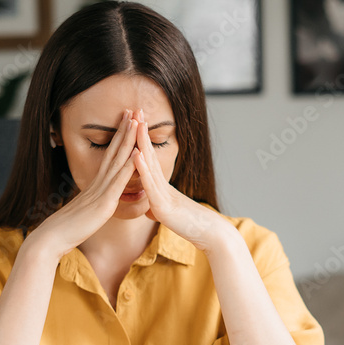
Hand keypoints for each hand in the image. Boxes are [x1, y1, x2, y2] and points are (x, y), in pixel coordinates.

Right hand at [25, 109, 139, 259]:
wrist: (52, 239)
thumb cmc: (67, 229)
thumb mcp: (84, 212)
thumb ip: (91, 203)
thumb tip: (95, 201)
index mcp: (95, 185)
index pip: (109, 156)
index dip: (119, 138)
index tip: (126, 122)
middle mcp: (98, 183)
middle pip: (114, 151)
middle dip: (125, 130)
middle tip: (133, 110)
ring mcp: (101, 191)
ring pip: (118, 160)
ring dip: (128, 140)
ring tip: (137, 121)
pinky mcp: (104, 203)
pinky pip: (118, 182)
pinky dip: (128, 167)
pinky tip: (137, 154)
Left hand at [131, 108, 230, 251]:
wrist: (208, 235)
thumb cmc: (191, 226)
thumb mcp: (169, 216)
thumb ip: (159, 209)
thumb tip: (150, 209)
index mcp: (161, 188)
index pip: (148, 160)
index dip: (141, 140)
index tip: (135, 122)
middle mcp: (162, 186)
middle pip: (149, 154)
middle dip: (141, 132)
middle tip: (136, 109)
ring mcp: (163, 194)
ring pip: (150, 165)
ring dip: (142, 143)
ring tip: (135, 123)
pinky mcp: (163, 206)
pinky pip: (151, 185)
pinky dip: (142, 169)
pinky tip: (136, 154)